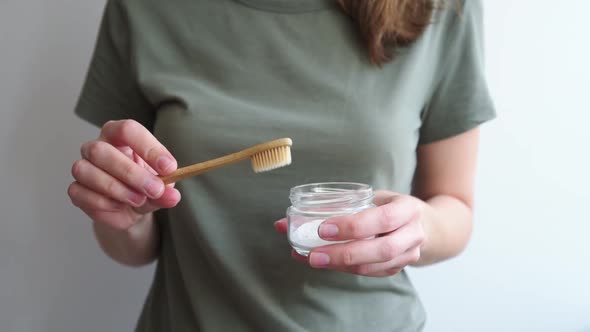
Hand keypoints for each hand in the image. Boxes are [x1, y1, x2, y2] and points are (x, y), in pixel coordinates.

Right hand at [68, 120, 180, 229]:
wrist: (133, 209)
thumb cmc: (146, 186)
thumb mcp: (162, 187)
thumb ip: (166, 190)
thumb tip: (172, 196)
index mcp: (120, 136)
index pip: (127, 129)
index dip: (148, 148)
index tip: (168, 167)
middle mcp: (98, 146)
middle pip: (102, 150)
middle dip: (131, 173)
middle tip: (155, 189)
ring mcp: (84, 167)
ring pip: (86, 170)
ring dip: (117, 189)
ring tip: (139, 199)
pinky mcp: (76, 189)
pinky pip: (79, 192)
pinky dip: (103, 202)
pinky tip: (120, 206)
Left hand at [274, 191, 425, 276]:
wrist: (426, 224)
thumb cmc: (390, 206)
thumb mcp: (372, 196)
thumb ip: (334, 205)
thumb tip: (283, 222)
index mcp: (406, 208)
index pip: (381, 218)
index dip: (352, 226)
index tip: (322, 228)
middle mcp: (412, 233)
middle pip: (380, 249)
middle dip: (344, 253)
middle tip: (313, 254)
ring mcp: (409, 254)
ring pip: (375, 266)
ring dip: (342, 265)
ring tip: (314, 260)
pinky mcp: (399, 268)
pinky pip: (372, 273)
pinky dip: (347, 269)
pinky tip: (328, 264)